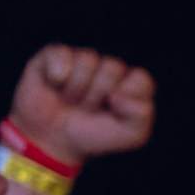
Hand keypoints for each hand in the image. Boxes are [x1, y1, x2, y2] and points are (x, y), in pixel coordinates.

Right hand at [7, 44, 157, 164]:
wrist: (52, 140)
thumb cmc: (95, 135)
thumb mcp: (131, 134)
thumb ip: (142, 114)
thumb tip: (117, 94)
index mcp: (131, 83)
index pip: (141, 78)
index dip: (127, 97)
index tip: (114, 112)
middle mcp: (108, 68)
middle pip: (113, 67)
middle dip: (97, 95)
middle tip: (87, 109)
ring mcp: (81, 60)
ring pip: (88, 60)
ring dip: (76, 88)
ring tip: (70, 100)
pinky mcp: (54, 55)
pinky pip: (61, 53)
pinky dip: (57, 74)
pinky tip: (54, 85)